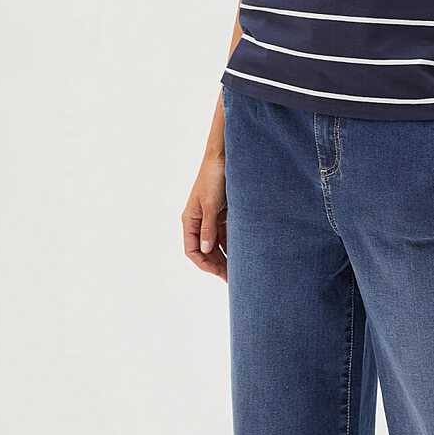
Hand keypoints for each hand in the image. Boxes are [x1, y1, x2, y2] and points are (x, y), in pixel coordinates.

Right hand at [182, 153, 227, 281]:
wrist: (224, 155)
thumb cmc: (213, 177)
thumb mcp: (210, 204)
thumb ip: (208, 228)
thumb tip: (207, 250)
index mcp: (190, 219)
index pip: (192, 250)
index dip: (204, 264)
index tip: (219, 274)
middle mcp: (199, 221)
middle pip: (206, 250)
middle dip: (217, 265)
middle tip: (232, 279)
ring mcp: (212, 217)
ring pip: (217, 244)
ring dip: (226, 256)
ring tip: (239, 270)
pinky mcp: (223, 212)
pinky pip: (227, 233)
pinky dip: (233, 244)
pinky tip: (243, 253)